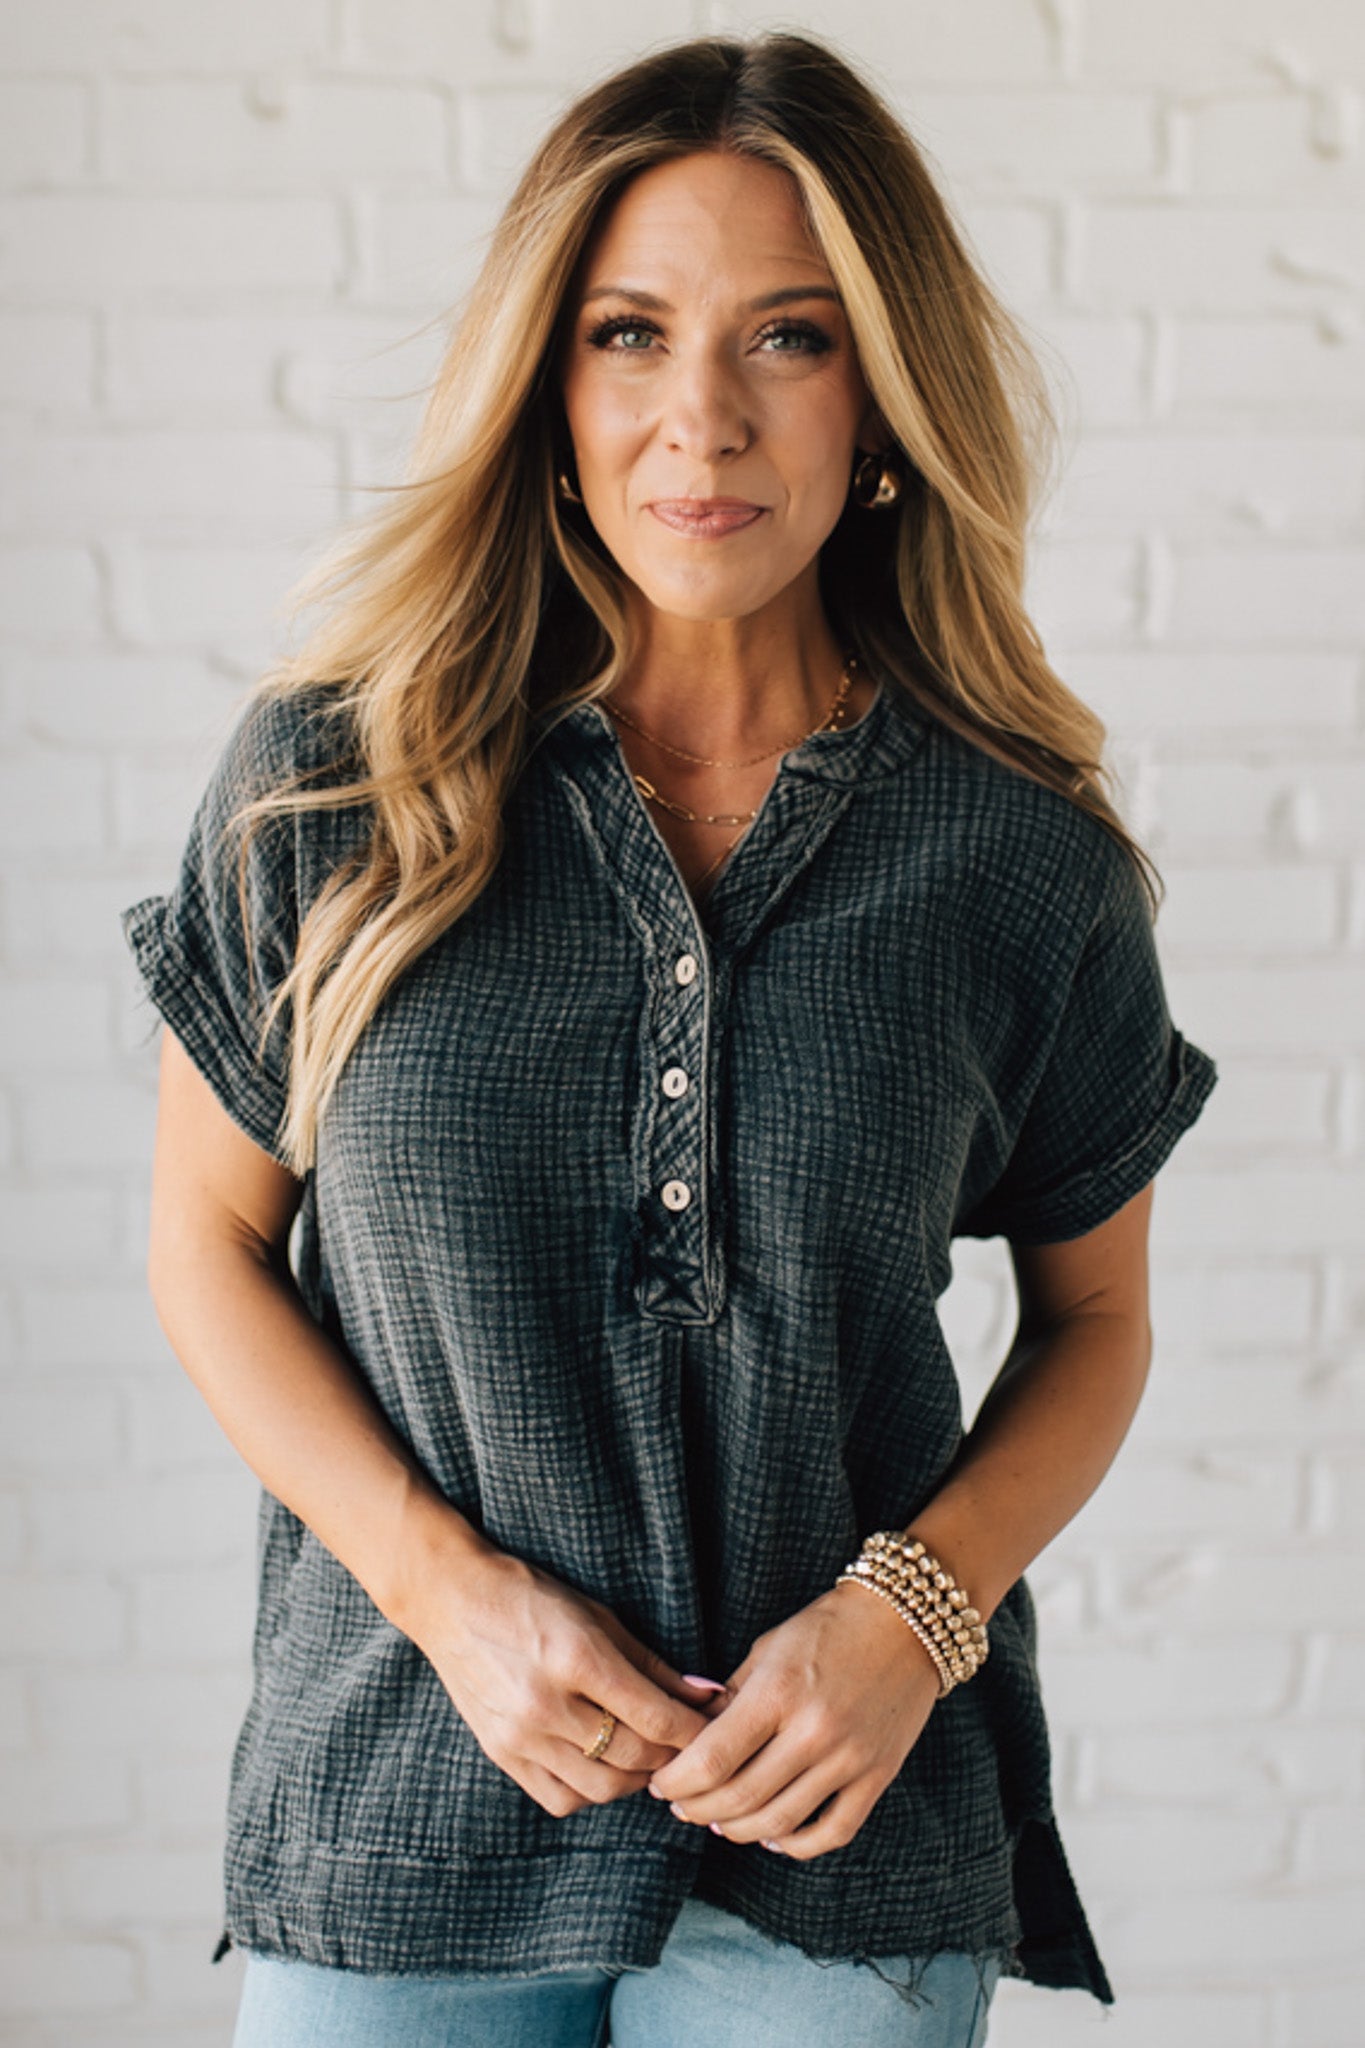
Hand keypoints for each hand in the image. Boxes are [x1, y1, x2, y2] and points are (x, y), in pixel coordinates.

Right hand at [409, 1546, 729, 1817]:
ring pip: (602, 1789)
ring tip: (648, 1758)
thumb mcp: (599, 1617)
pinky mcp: (501, 1755)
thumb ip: (653, 1664)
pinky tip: (603, 1768)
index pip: (655, 1717)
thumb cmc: (532, 1598)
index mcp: (576, 1659)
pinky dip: (592, 1793)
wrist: (451, 1601)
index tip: (716, 1729)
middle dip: (671, 1756)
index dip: (694, 1730)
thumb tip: (707, 1696)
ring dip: (635, 1780)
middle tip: (688, 1745)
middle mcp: (547, 1704)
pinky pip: (561, 1799)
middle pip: (634, 1758)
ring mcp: (520, 1736)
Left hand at [645, 1580, 940, 1860]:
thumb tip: (691, 1740)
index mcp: (778, 1692)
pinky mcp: (878, 1776)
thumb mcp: (768, 1649)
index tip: (662, 1785)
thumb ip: (730, 1698)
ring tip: (719, 1821)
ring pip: (779, 1821)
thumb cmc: (828, 1627)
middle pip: (739, 1797)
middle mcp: (813, 1731)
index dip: (677, 1782)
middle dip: (699, 1809)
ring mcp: (849, 1758)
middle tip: (682, 1806)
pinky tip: (773, 1836)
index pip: (712, 1759)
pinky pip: (832, 1832)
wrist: (905, 1621)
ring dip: (739, 1829)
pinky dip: (797, 1845)